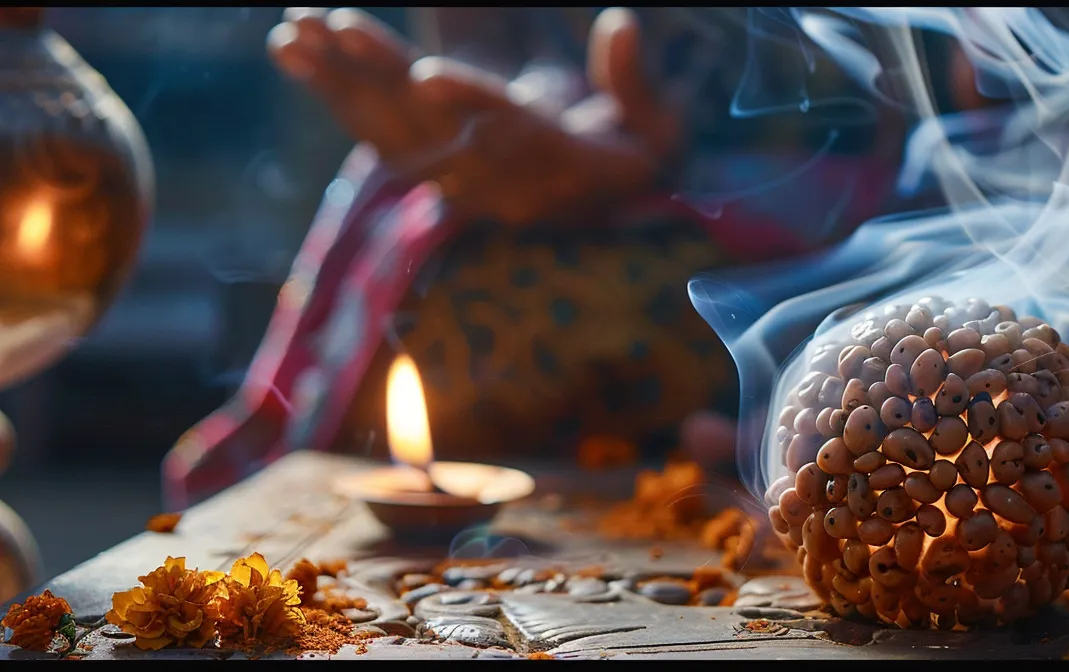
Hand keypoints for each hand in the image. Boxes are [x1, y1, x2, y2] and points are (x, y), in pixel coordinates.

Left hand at [267, 7, 680, 224]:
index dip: (470, 101)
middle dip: (379, 73)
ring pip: (387, 131)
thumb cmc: (632, 150)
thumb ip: (635, 80)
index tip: (429, 73)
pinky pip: (369, 134)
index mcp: (557, 162)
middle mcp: (496, 179)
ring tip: (291, 34)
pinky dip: (328, 91)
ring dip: (336, 81)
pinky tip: (291, 51)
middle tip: (335, 24)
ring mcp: (454, 179)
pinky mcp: (426, 170)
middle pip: (430, 127)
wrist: (596, 206)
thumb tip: (621, 20)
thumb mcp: (657, 126)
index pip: (509, 131)